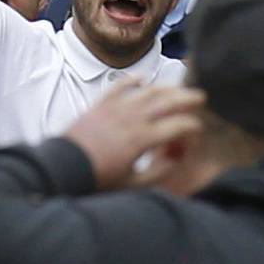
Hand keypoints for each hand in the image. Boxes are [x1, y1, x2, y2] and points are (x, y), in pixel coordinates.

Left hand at [64, 82, 206, 189]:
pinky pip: (119, 86)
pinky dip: (132, 80)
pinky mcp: (100, 104)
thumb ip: (157, 173)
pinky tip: (141, 78)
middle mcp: (133, 118)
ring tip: (177, 87)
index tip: (198, 128)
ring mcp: (116, 108)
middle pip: (166, 101)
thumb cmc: (98, 179)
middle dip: (186, 98)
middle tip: (200, 96)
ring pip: (147, 91)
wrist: (64, 167)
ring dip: (165, 87)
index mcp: (143, 139)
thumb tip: (176, 160)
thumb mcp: (132, 184)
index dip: (192, 125)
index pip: (177, 125)